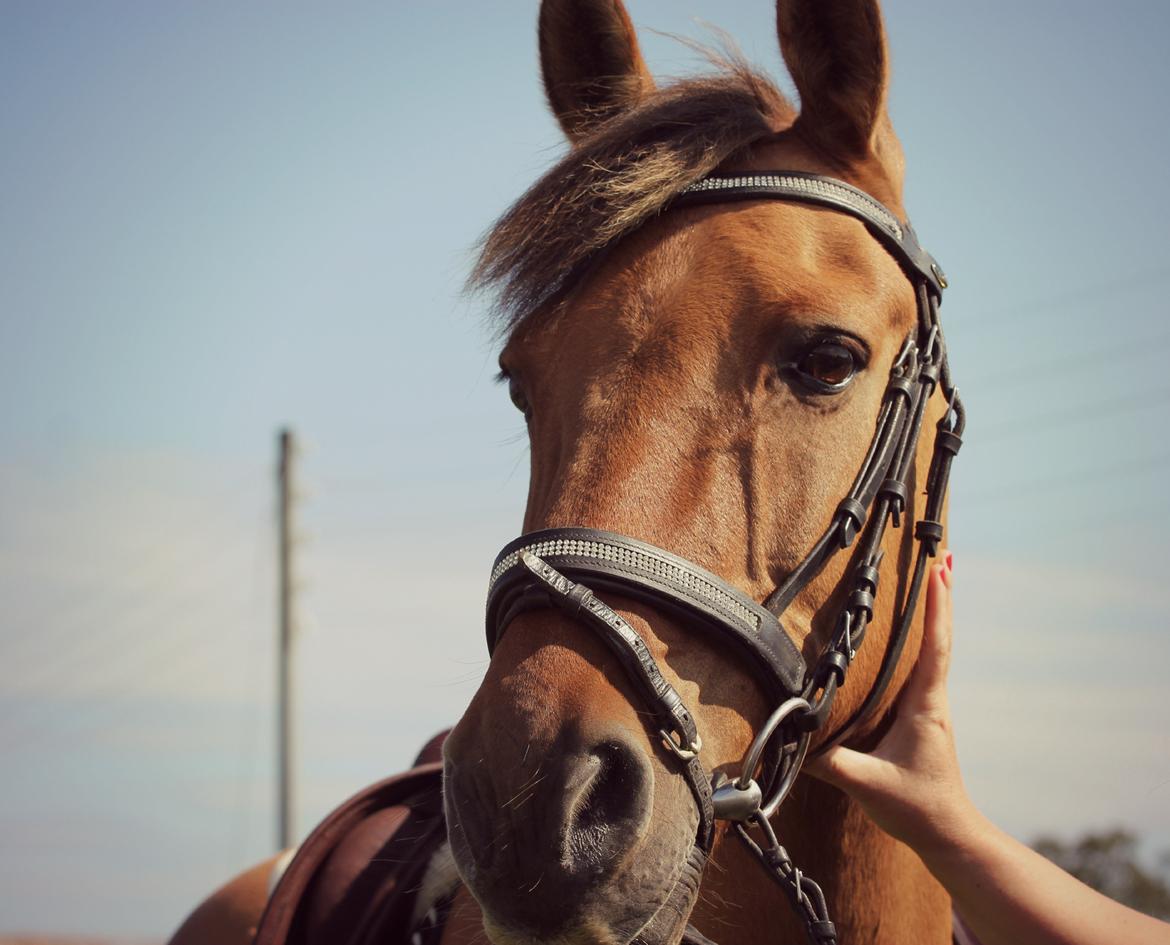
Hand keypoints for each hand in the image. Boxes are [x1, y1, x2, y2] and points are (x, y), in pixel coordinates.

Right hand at [807, 552, 977, 855]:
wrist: (949, 835)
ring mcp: (929, 707)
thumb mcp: (869, 785)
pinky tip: (910, 632)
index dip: (936, 607)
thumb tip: (792, 737)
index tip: (939, 570)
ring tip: (935, 578)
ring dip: (935, 612)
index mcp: (925, 706)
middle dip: (941, 595)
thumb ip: (829, 762)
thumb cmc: (918, 809)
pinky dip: (924, 637)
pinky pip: (924, 666)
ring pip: (934, 649)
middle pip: (940, 637)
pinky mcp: (922, 717)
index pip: (933, 647)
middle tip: (944, 556)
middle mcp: (932, 700)